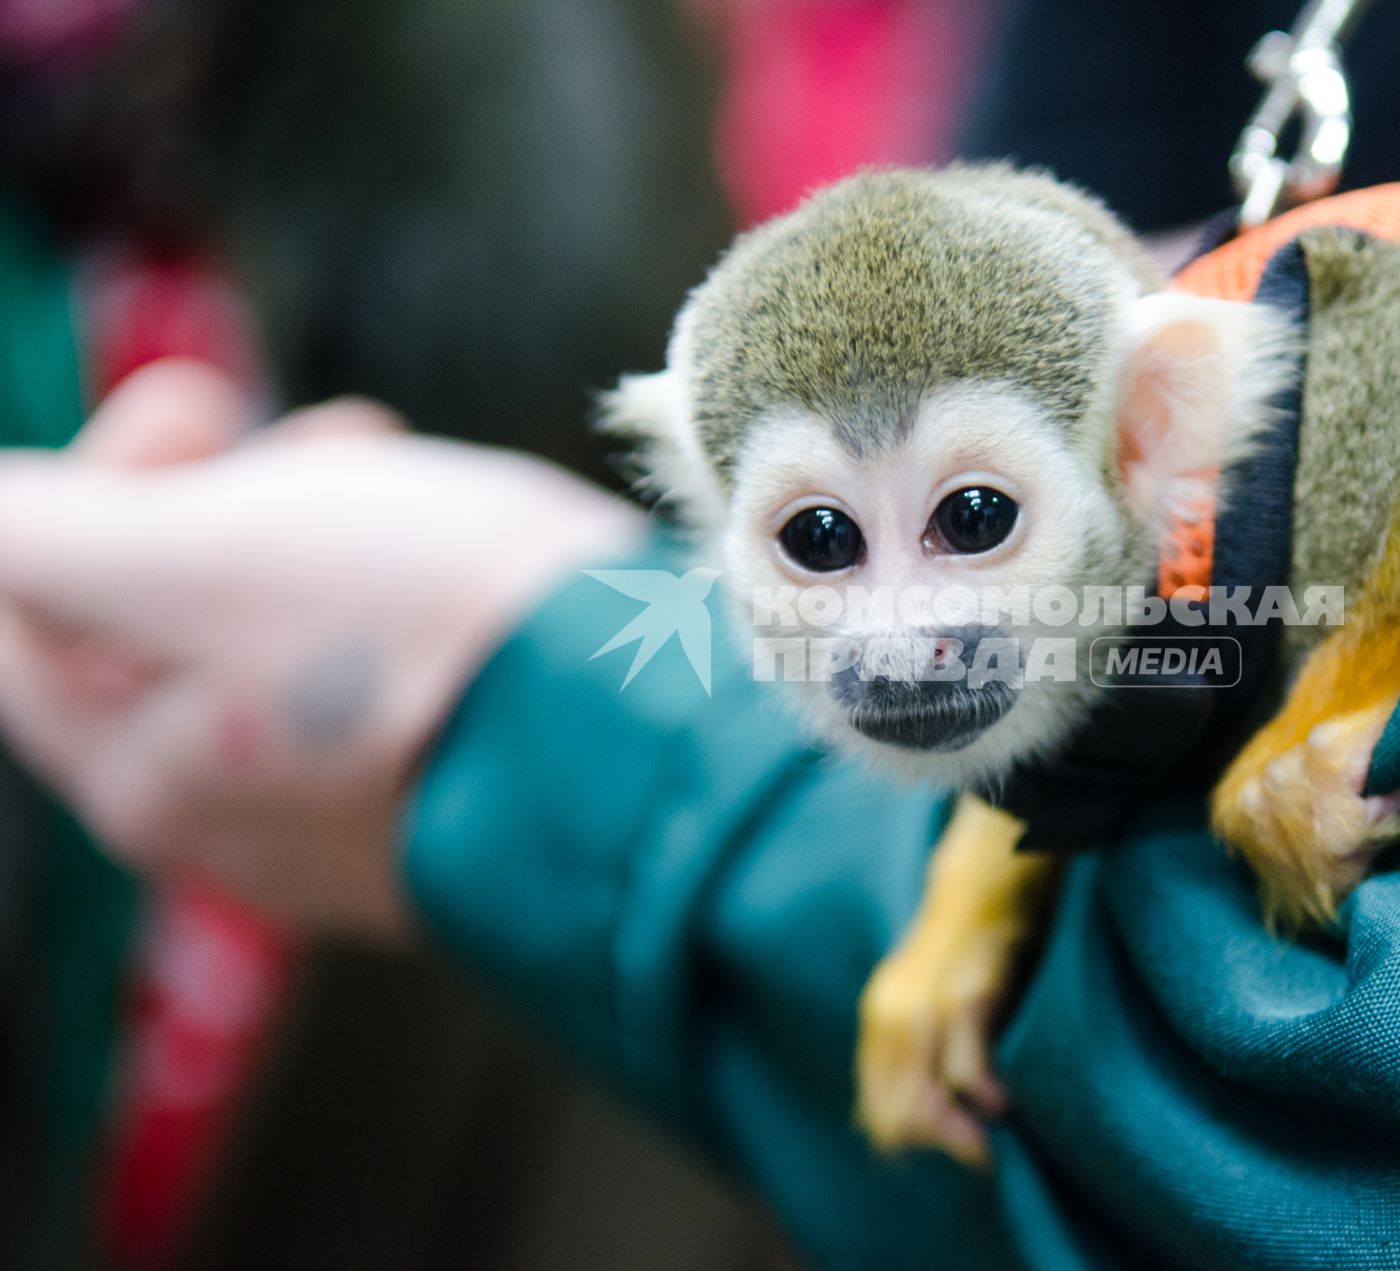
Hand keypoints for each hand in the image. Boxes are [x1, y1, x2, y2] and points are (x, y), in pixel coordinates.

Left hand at [0, 361, 641, 940]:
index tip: (200, 397)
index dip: (90, 480)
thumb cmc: (420, 633)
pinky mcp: (461, 819)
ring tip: (408, 478)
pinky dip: (396, 616)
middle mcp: (232, 831)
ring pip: (282, 659)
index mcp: (139, 778)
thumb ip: (40, 531)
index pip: (24, 619)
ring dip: (316, 545)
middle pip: (163, 633)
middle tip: (321, 432)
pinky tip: (469, 568)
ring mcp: (353, 839)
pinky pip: (382, 702)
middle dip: (220, 503)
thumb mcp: (193, 552)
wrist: (653, 734)